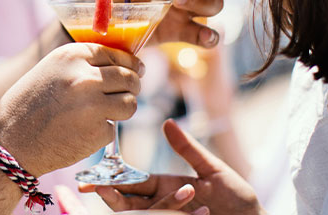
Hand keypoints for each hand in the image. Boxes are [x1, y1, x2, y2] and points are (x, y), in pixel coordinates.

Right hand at [0, 43, 143, 175]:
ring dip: (122, 109)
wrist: (9, 142)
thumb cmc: (29, 104)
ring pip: (130, 103)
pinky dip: (102, 131)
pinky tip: (81, 132)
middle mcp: (85, 77)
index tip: (135, 70)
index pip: (117, 54)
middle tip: (125, 94)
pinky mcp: (97, 132)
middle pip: (130, 78)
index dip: (129, 64)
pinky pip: (113, 128)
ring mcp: (93, 105)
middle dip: (132, 86)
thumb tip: (126, 66)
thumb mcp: (52, 70)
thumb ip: (83, 65)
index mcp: (73, 56)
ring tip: (101, 114)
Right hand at [81, 119, 262, 214]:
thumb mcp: (213, 170)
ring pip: (146, 214)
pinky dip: (175, 212)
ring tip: (189, 194)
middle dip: (114, 197)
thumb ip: (188, 149)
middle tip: (101, 189)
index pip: (133, 184)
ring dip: (160, 206)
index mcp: (167, 187)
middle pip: (129, 203)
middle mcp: (165, 205)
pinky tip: (198, 211)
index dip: (111, 181)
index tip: (90, 181)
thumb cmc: (238, 199)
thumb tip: (166, 122)